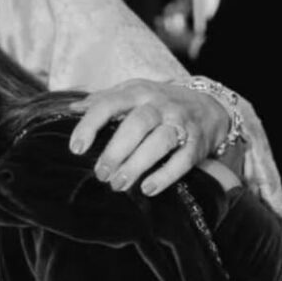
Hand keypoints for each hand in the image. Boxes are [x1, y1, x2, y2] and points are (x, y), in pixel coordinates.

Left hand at [68, 79, 226, 195]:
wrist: (210, 105)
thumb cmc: (158, 102)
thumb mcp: (131, 92)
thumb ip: (102, 100)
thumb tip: (72, 108)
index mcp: (137, 92)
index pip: (109, 104)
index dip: (90, 126)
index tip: (76, 149)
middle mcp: (160, 105)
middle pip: (137, 125)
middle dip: (116, 151)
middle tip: (100, 174)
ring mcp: (180, 123)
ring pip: (160, 142)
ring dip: (137, 165)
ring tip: (118, 184)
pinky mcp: (197, 143)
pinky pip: (183, 160)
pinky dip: (165, 175)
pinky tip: (147, 189)